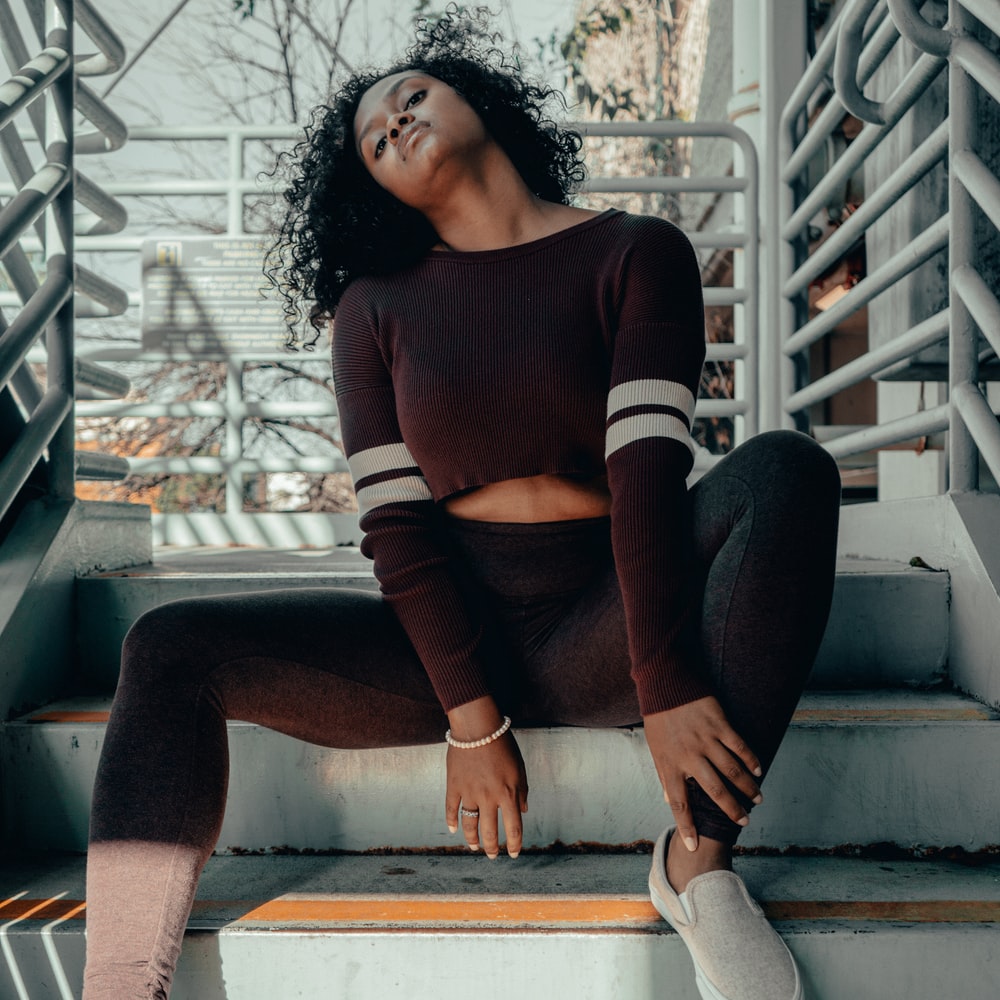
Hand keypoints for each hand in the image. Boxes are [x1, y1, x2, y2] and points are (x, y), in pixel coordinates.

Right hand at [444, 697, 528, 858]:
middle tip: (492, 855)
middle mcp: (488, 798)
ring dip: (472, 840)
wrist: (477, 727)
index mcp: (508, 794)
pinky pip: (450, 809)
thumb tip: (523, 811)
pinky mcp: (454, 785)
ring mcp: (469, 793)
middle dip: (492, 848)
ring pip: (469, 825)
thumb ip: (522, 791)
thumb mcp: (520, 768)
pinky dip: (451, 821)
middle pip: (490, 832)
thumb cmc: (502, 744)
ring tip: (475, 847)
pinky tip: (453, 830)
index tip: (514, 853)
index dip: (515, 845)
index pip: (513, 828)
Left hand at [643, 695, 761, 851]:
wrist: (664, 684)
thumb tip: (670, 800)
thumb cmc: (658, 719)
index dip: (686, 827)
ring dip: (747, 788)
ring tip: (757, 799)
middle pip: (714, 791)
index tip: (693, 847)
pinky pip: (739, 747)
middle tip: (744, 822)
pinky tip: (758, 770)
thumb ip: (664, 775)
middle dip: (731, 810)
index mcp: (670, 764)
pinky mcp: (719, 724)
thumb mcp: (655, 749)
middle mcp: (689, 756)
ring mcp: (706, 740)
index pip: (679, 804)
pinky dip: (751, 760)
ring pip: (732, 771)